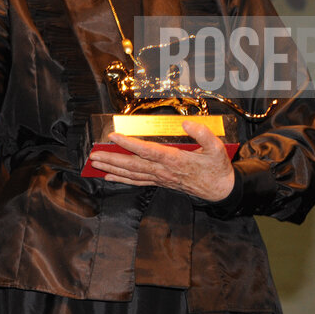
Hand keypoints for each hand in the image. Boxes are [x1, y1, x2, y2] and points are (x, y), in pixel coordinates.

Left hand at [86, 120, 234, 201]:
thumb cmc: (217, 167)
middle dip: (112, 159)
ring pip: (132, 174)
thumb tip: (187, 123)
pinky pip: (137, 181)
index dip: (129, 144)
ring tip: (95, 164)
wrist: (221, 190)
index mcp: (175, 160)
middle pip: (133, 165)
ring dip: (112, 169)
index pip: (147, 151)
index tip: (113, 136)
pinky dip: (121, 179)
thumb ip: (202, 134)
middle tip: (93, 155)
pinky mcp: (161, 182)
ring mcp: (161, 178)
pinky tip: (109, 177)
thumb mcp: (216, 148)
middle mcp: (164, 171)